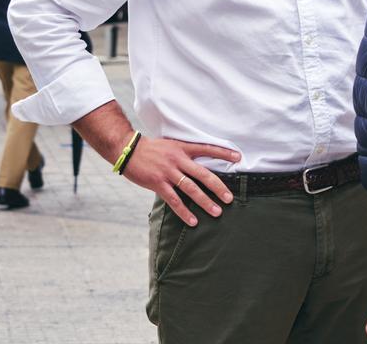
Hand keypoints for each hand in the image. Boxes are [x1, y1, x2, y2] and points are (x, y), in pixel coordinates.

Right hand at [123, 136, 241, 226]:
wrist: (128, 149)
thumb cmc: (151, 149)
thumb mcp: (171, 146)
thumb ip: (185, 154)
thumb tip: (200, 165)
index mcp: (182, 148)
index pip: (207, 149)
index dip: (223, 153)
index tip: (238, 158)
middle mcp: (178, 160)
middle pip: (203, 174)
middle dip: (218, 187)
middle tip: (230, 198)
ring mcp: (168, 172)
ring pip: (191, 189)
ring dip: (205, 201)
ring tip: (217, 211)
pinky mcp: (158, 183)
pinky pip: (174, 200)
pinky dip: (184, 212)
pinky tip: (193, 221)